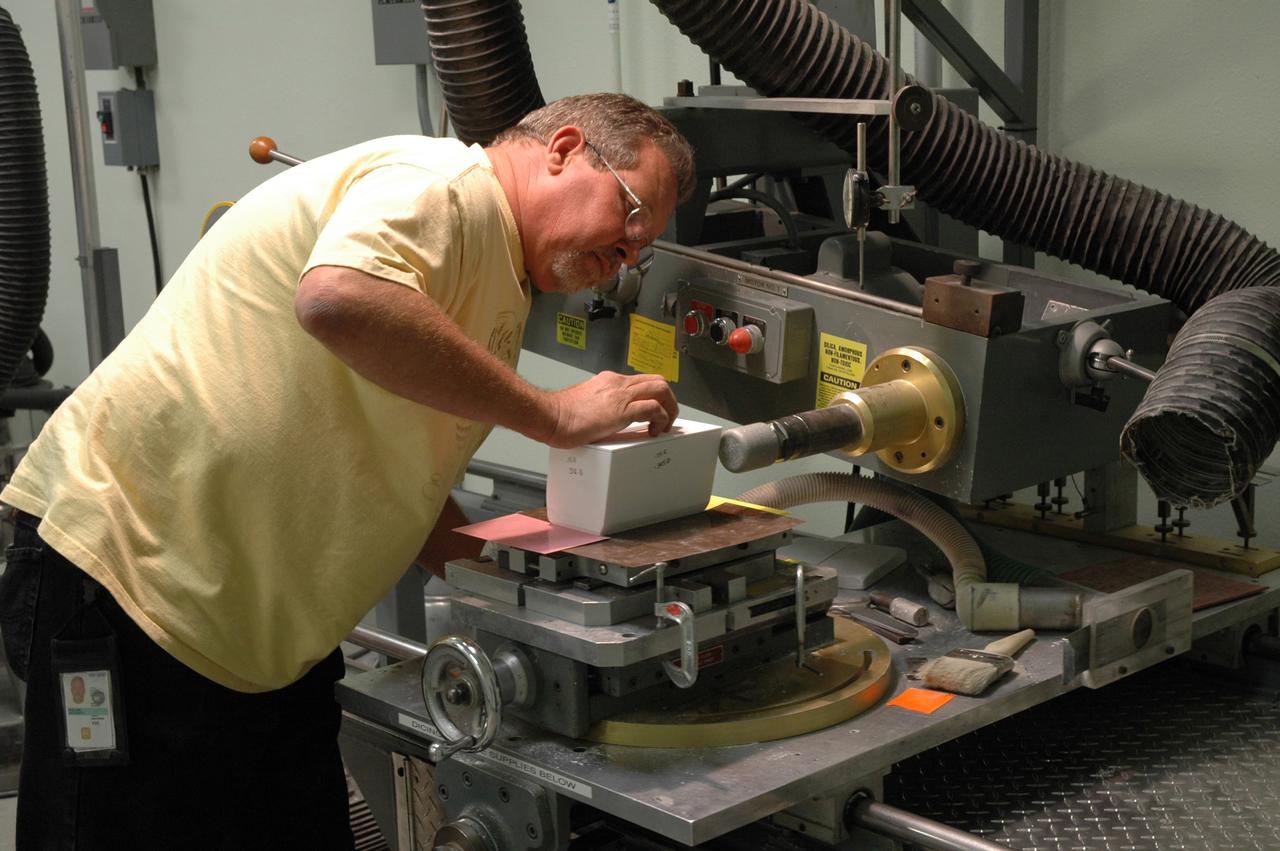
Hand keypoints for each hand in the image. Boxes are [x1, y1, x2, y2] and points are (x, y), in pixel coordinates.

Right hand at [543, 371, 677, 447]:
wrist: (549, 415)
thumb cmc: (560, 414)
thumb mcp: (586, 402)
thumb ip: (599, 404)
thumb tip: (605, 416)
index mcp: (609, 381)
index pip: (642, 381)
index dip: (655, 396)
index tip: (656, 412)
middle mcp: (618, 383)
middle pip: (657, 382)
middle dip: (668, 400)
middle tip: (666, 418)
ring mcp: (621, 395)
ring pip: (661, 390)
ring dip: (669, 408)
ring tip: (664, 425)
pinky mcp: (621, 410)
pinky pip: (653, 409)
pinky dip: (661, 419)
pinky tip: (654, 431)